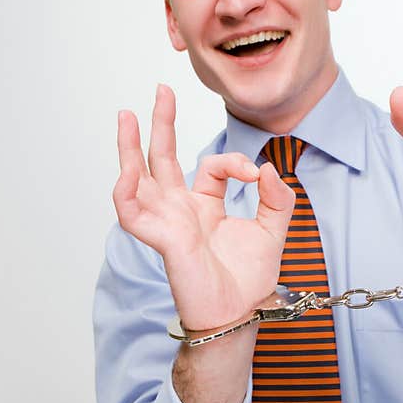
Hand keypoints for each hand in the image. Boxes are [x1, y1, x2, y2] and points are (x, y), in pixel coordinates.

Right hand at [113, 84, 295, 329]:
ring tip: (125, 116)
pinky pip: (132, 214)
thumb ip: (277, 198)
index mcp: (204, 205)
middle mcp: (180, 210)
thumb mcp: (273, 229)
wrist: (241, 313)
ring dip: (128, 148)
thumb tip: (267, 167)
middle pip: (161, 159)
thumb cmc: (249, 279)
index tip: (257, 174)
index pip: (210, 166)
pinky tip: (127, 170)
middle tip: (161, 90)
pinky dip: (125, 192)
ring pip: (137, 179)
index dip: (234, 161)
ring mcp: (167, 222)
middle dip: (160, 124)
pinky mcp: (162, 238)